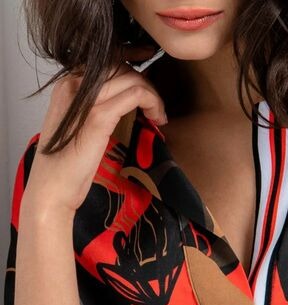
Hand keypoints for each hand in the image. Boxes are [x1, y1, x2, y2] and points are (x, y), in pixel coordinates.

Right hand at [21, 62, 167, 217]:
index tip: (148, 67)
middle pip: (120, 66)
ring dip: (153, 94)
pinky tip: (156, 118)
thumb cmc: (65, 165)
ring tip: (158, 114)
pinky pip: (135, 95)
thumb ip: (93, 108)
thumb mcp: (77, 127)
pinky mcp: (98, 116)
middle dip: (145, 81)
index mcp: (67, 85)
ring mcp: (86, 99)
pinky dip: (152, 103)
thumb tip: (121, 101)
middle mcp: (74, 85)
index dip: (131, 58)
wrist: (52, 187)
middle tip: (156, 103)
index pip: (105, 59)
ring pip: (131, 78)